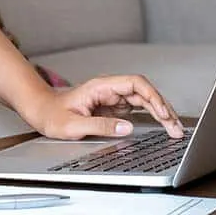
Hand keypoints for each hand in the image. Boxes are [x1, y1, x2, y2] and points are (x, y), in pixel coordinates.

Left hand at [26, 74, 183, 139]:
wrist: (39, 110)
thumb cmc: (51, 114)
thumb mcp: (73, 125)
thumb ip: (100, 125)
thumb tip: (128, 128)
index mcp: (101, 87)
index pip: (135, 84)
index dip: (153, 97)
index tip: (163, 113)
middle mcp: (109, 89)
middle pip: (143, 92)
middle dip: (162, 108)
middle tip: (176, 128)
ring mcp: (111, 97)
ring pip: (143, 100)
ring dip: (160, 113)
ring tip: (174, 129)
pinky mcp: (112, 107)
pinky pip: (136, 109)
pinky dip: (151, 117)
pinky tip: (161, 125)